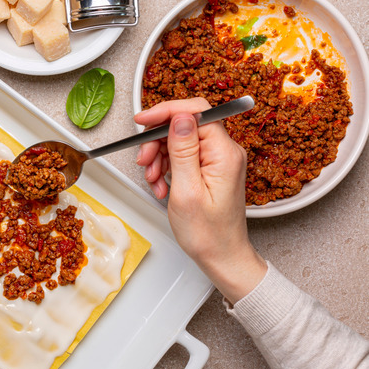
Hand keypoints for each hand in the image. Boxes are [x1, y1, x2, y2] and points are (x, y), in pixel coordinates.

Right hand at [135, 98, 266, 302]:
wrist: (221, 256)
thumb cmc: (208, 233)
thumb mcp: (186, 190)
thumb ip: (183, 150)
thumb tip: (180, 117)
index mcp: (224, 153)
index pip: (196, 112)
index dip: (166, 112)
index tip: (143, 121)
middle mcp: (225, 152)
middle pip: (184, 126)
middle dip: (158, 140)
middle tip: (144, 161)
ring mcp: (218, 160)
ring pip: (180, 141)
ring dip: (159, 157)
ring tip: (153, 180)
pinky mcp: (211, 169)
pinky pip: (183, 156)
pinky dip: (167, 168)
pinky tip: (162, 186)